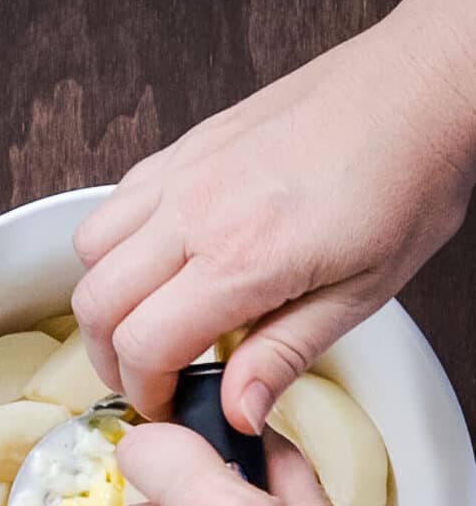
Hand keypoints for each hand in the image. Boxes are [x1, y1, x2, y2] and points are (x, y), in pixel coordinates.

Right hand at [72, 0, 475, 429]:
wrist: (414, 91)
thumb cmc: (402, 183)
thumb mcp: (359, 295)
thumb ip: (284, 356)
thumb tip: (238, 413)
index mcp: (243, 258)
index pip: (145, 344)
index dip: (145, 391)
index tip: (167, 405)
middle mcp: (197, 211)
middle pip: (97, 302)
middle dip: (111, 359)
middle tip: (147, 379)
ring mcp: (184, 172)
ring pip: (90, 251)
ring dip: (104, 302)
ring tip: (142, 326)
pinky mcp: (185, 148)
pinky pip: (114, 204)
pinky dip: (114, 248)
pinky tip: (154, 266)